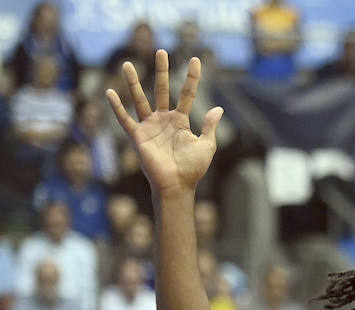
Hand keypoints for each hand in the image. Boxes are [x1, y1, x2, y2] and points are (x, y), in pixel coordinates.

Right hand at [106, 51, 221, 195]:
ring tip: (128, 64)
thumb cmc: (192, 168)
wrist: (177, 186)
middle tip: (161, 52)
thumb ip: (210, 126)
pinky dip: (117, 107)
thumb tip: (218, 107)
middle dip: (162, 71)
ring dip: (133, 82)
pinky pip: (125, 120)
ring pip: (140, 99)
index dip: (192, 78)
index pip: (187, 94)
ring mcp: (149, 126)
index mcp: (181, 121)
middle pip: (161, 90)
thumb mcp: (206, 146)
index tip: (196, 60)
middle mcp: (163, 120)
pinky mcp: (138, 137)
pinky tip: (110, 92)